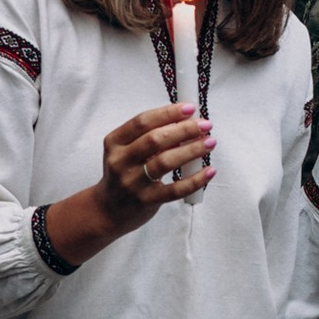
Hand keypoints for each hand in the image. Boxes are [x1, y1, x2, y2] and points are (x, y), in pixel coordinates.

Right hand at [101, 101, 213, 227]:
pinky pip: (175, 189)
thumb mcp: (126, 151)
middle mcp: (120, 161)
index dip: (168, 113)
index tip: (190, 108)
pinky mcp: (146, 201)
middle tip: (205, 125)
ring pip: (165, 162)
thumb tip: (185, 122)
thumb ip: (149, 137)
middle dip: (184, 129)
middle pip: (155, 140)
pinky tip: (209, 171)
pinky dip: (195, 180)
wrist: (108, 210)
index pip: (142, 122)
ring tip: (209, 142)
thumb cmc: (124, 173)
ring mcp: (132, 183)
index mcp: (114, 143)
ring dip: (191, 150)